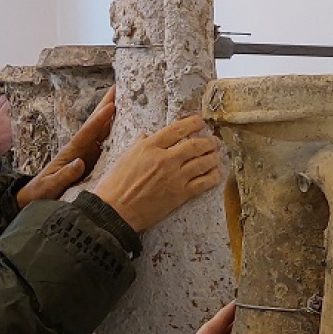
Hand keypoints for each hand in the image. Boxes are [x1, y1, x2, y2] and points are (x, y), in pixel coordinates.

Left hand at [16, 87, 115, 207]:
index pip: (87, 133)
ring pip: (101, 131)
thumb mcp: (50, 186)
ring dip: (111, 116)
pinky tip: (123, 126)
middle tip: (118, 89)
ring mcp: (85, 154)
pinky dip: (113, 132)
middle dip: (105, 106)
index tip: (110, 106)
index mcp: (70, 152)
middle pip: (95, 124)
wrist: (34, 198)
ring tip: (123, 100)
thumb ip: (65, 175)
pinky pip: (104, 144)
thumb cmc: (40, 193)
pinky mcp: (91, 161)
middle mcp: (79, 149)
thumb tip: (79, 162)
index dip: (99, 120)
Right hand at [93, 115, 222, 231]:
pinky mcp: (180, 194)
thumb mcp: (124, 157)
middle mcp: (165, 159)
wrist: (115, 211)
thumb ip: (140, 145)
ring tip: (218, 156)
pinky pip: (203, 183)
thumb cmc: (115, 185)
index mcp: (149, 147)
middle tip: (215, 141)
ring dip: (214, 157)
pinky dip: (214, 177)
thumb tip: (147, 135)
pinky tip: (218, 174)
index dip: (192, 123)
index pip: (177, 129)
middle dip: (209, 141)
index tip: (201, 122)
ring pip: (203, 162)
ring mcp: (175, 177)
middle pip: (195, 145)